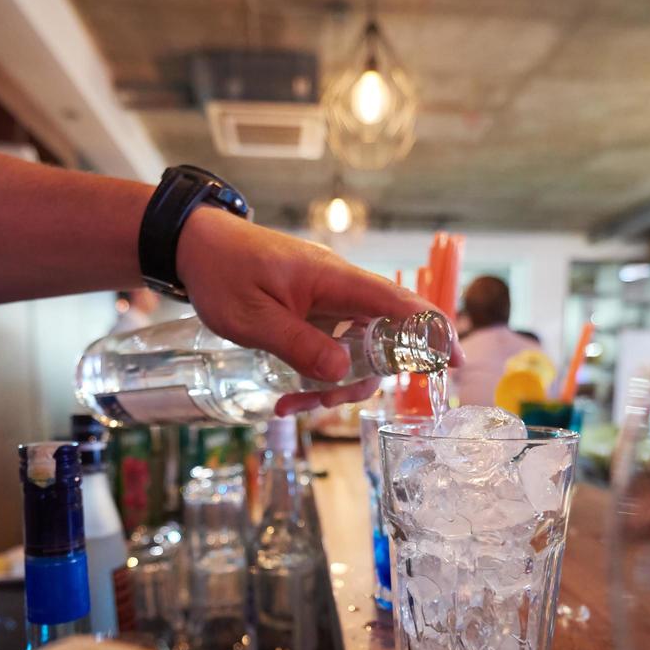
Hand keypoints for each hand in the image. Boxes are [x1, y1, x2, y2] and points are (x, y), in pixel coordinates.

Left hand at [177, 207, 450, 415]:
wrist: (194, 246)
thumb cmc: (221, 272)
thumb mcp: (253, 318)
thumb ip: (300, 345)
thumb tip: (344, 372)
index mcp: (335, 280)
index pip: (399, 303)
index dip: (433, 332)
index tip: (455, 363)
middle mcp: (341, 289)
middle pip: (383, 339)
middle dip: (363, 380)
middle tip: (322, 404)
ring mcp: (329, 301)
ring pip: (357, 351)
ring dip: (334, 384)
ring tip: (293, 403)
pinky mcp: (315, 311)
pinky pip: (332, 347)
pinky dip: (317, 374)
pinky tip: (288, 395)